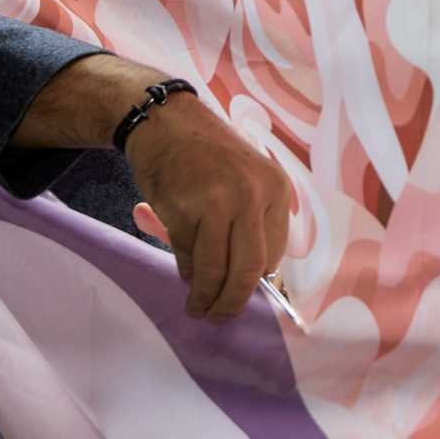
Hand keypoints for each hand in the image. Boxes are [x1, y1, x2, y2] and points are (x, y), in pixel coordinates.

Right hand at [125, 95, 290, 320]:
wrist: (165, 122)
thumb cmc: (207, 154)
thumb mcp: (246, 178)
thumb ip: (253, 221)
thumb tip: (252, 281)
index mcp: (274, 188)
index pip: (273, 254)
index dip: (257, 283)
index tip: (245, 297)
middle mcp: (251, 195)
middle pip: (248, 269)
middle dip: (233, 302)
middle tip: (221, 317)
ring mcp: (217, 202)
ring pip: (214, 270)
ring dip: (205, 296)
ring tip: (197, 308)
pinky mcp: (183, 209)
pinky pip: (187, 256)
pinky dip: (186, 270)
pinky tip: (184, 272)